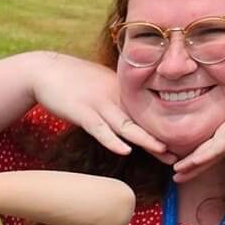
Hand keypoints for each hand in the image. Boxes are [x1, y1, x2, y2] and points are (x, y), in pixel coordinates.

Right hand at [33, 53, 173, 162]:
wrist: (44, 70)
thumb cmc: (72, 80)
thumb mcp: (101, 87)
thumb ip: (117, 100)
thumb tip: (130, 117)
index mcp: (121, 92)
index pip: (147, 113)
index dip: (163, 129)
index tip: (180, 143)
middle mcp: (115, 97)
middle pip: (142, 121)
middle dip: (160, 139)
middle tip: (180, 154)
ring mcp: (98, 104)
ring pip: (126, 125)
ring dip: (145, 139)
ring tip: (163, 151)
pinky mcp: (81, 111)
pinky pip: (99, 129)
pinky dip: (112, 140)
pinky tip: (124, 150)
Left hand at [171, 62, 224, 181]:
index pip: (223, 143)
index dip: (207, 156)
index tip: (193, 168)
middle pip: (212, 145)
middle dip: (194, 161)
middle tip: (176, 175)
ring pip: (212, 145)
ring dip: (194, 161)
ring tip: (177, 174)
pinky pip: (222, 142)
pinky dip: (206, 154)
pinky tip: (192, 163)